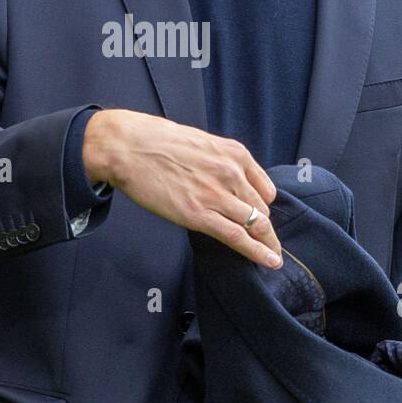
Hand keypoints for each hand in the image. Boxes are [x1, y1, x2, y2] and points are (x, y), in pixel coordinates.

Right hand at [83, 109, 282, 267]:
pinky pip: (237, 236)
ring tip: (273, 257)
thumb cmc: (155, 141)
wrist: (128, 147)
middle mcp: (232, 173)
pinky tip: (269, 261)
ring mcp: (216, 194)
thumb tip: (222, 180)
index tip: (263, 219)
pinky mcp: (199, 215)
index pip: (264, 189)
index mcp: (234, 154)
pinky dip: (257, 252)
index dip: (264, 207)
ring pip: (255, 224)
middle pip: (261, 209)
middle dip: (266, 229)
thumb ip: (218, 162)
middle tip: (270, 243)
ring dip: (267, 243)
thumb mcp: (200, 142)